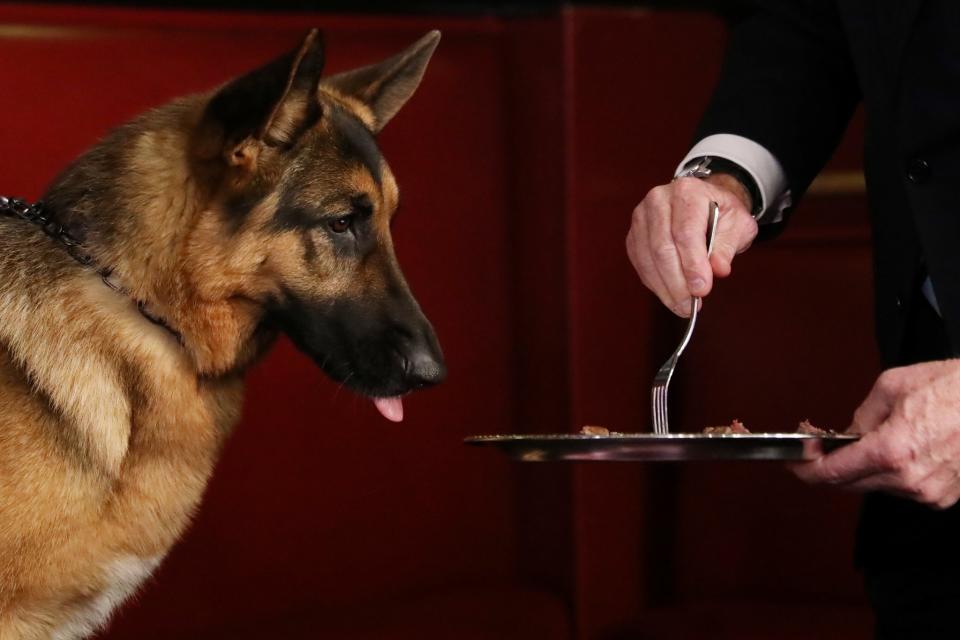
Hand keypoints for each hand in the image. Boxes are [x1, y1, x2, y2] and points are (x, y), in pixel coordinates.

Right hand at [626, 173, 757, 315]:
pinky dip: (655, 284)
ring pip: (648, 259)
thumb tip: (718, 269)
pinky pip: (641, 265)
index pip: (686, 232)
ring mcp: (641, 218)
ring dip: (665, 288)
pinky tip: (670, 295)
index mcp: (687, 192)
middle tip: (691, 305)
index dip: (692, 264)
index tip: (702, 290)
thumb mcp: (738, 225)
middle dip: (677, 282)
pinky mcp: (634, 236)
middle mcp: (658, 200)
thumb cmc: (722, 214)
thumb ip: (728, 246)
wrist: (703, 203)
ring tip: (682, 306)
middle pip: (662, 247)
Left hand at [792, 360, 959, 509]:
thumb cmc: (954, 388)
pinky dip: (890, 472)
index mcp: (891, 451)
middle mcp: (909, 479)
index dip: (805, 469)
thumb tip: (848, 433)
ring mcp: (928, 492)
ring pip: (875, 486)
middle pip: (850, 483)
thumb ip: (862, 415)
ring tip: (863, 440)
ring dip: (862, 467)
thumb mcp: (894, 386)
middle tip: (818, 443)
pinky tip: (896, 450)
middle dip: (829, 464)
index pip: (832, 473)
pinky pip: (902, 487)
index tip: (793, 462)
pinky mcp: (943, 498)